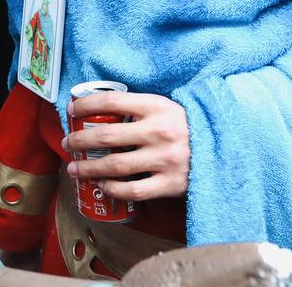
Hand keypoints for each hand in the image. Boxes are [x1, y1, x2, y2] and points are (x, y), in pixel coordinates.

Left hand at [62, 91, 189, 201]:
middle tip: (67, 143)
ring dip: (88, 168)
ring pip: (114, 166)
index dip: (85, 105)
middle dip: (79, 140)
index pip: (111, 101)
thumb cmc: (186, 126)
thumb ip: (138, 108)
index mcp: (156, 106)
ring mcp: (165, 159)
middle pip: (106, 136)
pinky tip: (102, 185)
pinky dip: (112, 189)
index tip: (71, 111)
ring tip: (74, 169)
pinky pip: (132, 190)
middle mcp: (159, 131)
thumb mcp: (165, 107)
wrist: (224, 148)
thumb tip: (98, 110)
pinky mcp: (170, 184)